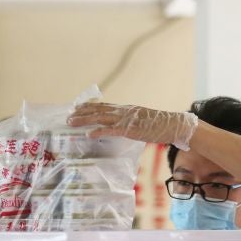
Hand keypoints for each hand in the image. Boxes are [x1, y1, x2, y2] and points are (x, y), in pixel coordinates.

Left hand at [67, 103, 198, 149]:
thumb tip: (120, 127)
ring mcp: (126, 119)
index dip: (88, 107)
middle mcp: (124, 111)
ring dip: (84, 120)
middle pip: (98, 110)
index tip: (76, 107)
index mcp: (126, 109)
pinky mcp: (130, 129)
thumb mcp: (142, 120)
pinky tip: (89, 134)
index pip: (103, 106)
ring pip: (100, 118)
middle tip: (68, 116)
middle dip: (81, 113)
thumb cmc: (160, 125)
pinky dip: (98, 132)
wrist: (173, 124)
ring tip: (72, 123)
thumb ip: (129, 122)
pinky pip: (111, 130)